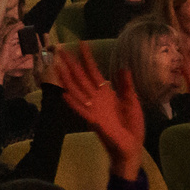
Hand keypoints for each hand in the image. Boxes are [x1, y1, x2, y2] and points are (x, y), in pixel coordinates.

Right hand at [53, 43, 148, 175]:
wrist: (132, 145)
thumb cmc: (131, 124)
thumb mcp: (132, 101)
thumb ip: (126, 86)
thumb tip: (122, 67)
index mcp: (106, 93)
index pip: (94, 72)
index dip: (88, 58)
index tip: (82, 44)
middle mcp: (96, 99)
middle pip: (81, 78)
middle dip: (72, 64)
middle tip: (61, 50)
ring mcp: (93, 109)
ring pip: (77, 91)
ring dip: (67, 80)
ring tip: (58, 67)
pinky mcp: (94, 121)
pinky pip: (81, 111)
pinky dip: (73, 104)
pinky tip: (64, 95)